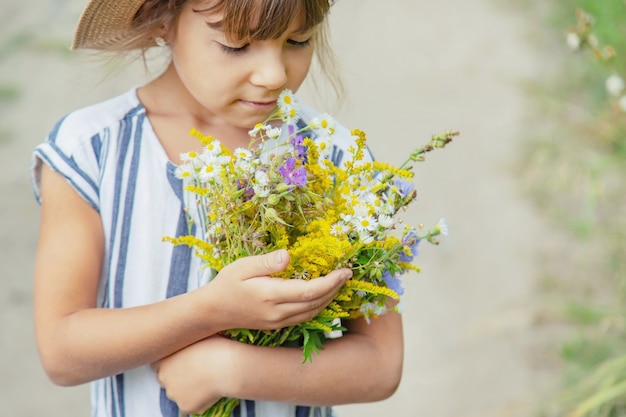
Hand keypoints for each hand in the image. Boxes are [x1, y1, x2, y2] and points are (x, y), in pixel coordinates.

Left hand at [152, 336, 232, 414]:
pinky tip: (209, 390)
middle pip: (166, 380)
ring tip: (205, 380)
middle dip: (177, 377)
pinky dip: (198, 401)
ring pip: (177, 393)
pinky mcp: (185, 406)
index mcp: (163, 359)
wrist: (226, 366)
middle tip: (196, 371)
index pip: (157, 365)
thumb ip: (183, 344)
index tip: (182, 361)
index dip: (171, 363)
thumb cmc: (215, 346)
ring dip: (187, 389)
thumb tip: (186, 344)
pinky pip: (189, 405)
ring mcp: (174, 394)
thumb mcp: (194, 337)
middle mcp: (163, 377)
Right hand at [202, 249, 350, 330]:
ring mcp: (278, 322)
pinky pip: (304, 317)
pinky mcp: (277, 325)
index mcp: (271, 296)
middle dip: (335, 288)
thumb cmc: (227, 284)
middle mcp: (278, 313)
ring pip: (312, 313)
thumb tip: (288, 255)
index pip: (310, 291)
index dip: (331, 281)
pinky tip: (322, 295)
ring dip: (329, 298)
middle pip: (316, 303)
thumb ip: (267, 262)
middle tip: (347, 273)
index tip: (344, 270)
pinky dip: (318, 306)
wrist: (213, 312)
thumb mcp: (243, 266)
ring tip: (339, 282)